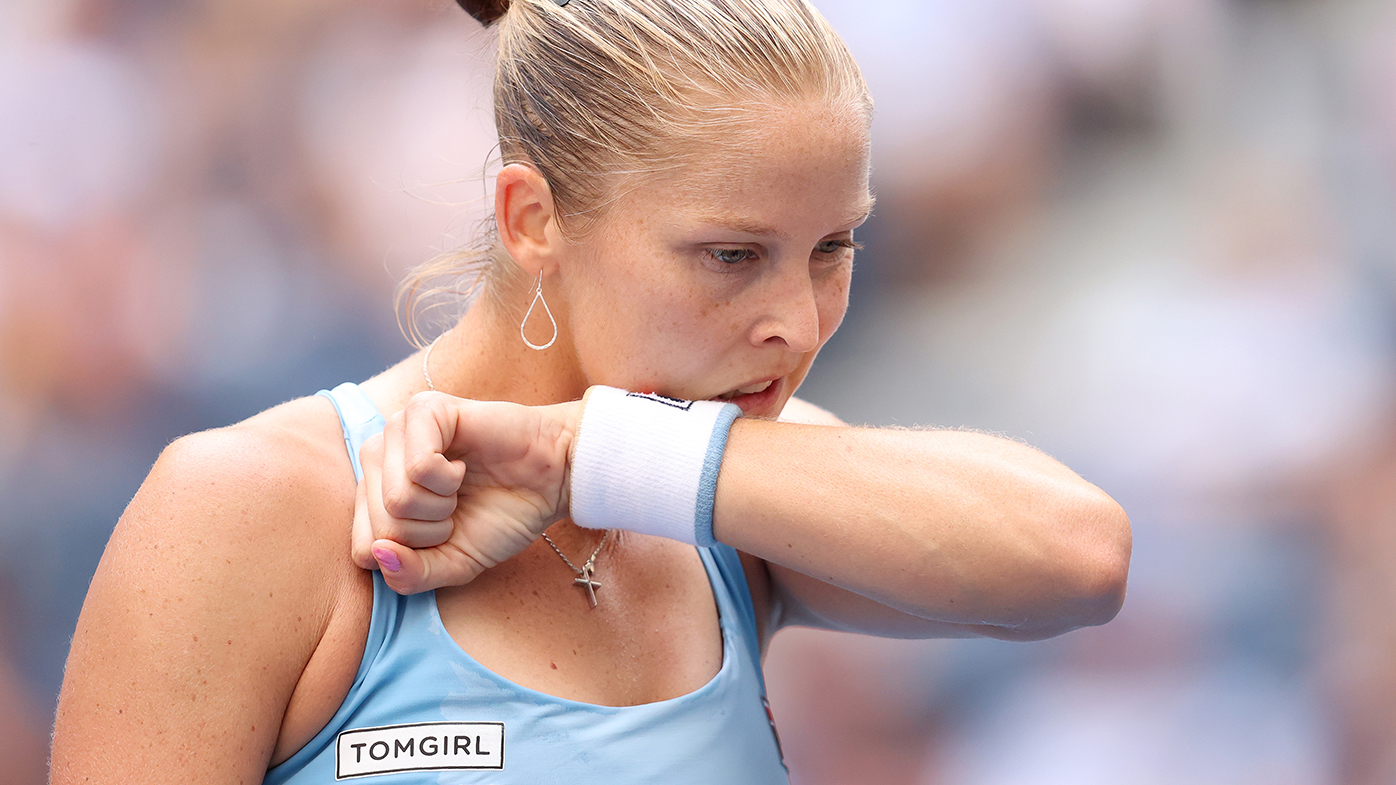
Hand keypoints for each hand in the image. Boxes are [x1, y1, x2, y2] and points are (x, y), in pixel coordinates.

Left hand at [351, 391, 581, 593]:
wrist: (552, 479)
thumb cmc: (502, 515)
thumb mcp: (454, 564)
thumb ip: (411, 575)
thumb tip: (379, 556)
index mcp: (376, 497)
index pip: (364, 550)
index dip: (413, 555)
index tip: (444, 534)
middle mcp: (377, 461)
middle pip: (382, 527)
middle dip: (430, 531)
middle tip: (456, 508)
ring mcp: (395, 432)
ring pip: (397, 498)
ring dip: (441, 505)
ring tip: (460, 486)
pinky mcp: (422, 410)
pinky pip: (418, 467)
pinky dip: (450, 479)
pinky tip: (462, 465)